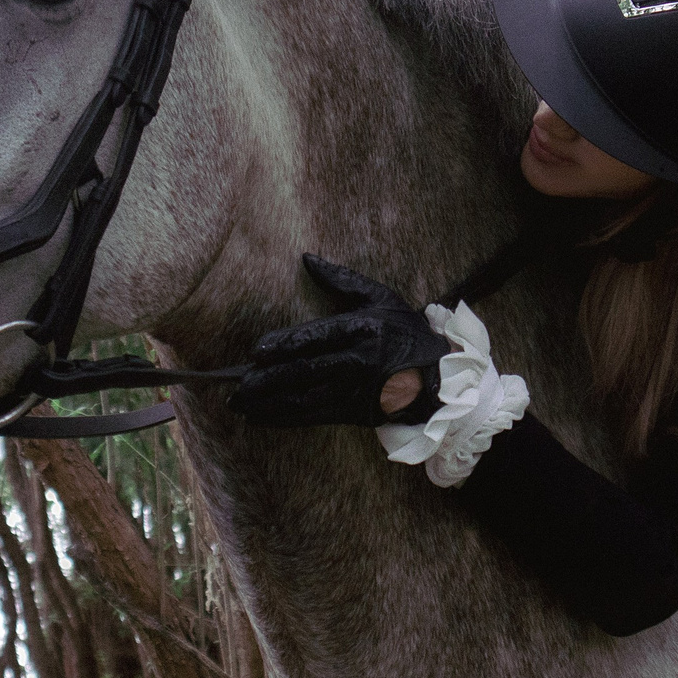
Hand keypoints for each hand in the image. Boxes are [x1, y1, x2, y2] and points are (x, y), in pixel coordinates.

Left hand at [229, 257, 446, 428]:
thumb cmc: (404, 331)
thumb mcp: (380, 298)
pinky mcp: (354, 412)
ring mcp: (355, 390)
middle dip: (268, 379)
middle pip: (305, 372)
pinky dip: (283, 418)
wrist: (439, 376)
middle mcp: (358, 361)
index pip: (316, 337)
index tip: (257, 351)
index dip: (285, 345)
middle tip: (238, 384)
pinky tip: (259, 417)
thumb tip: (308, 259)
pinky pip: (312, 417)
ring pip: (304, 399)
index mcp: (362, 328)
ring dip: (268, 403)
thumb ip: (342, 280)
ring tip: (238, 403)